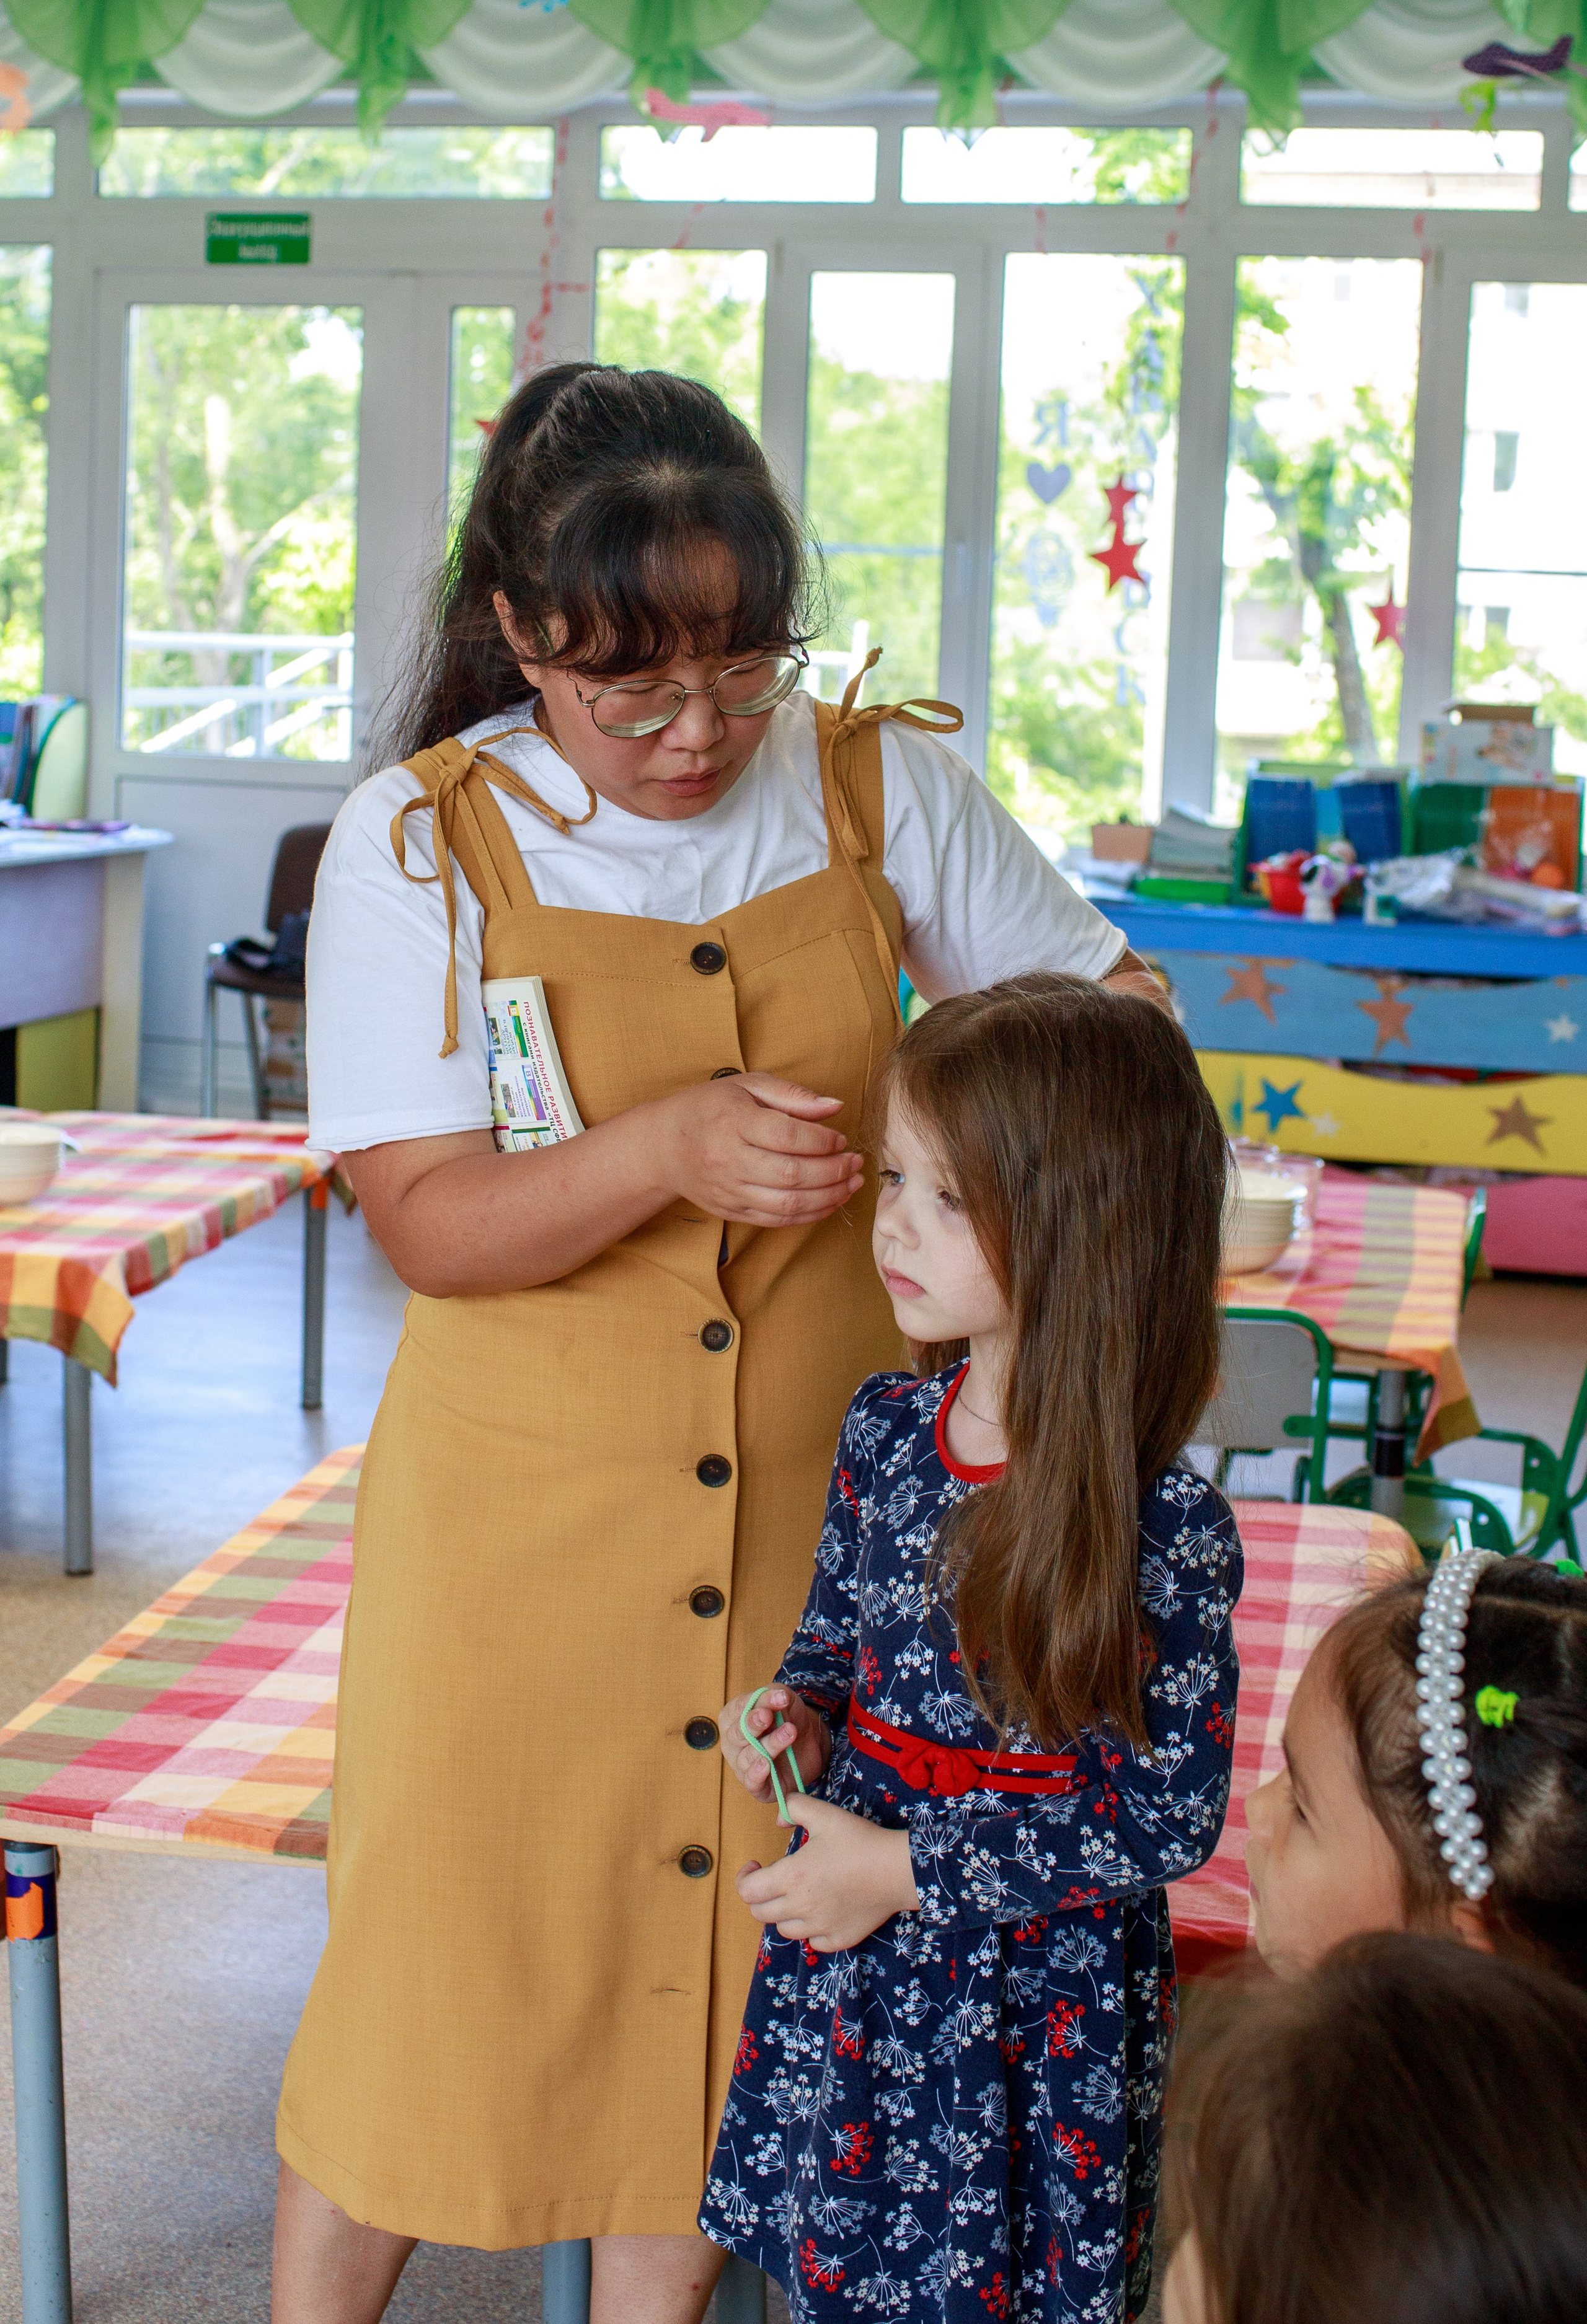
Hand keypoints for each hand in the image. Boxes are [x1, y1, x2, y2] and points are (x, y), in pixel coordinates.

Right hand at [652, 1075, 864, 1227]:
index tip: (840, 1138)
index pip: (786, 1136)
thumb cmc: (710, 1108)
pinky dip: (810, 1214)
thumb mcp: (747, 1086)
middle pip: (792, 1174)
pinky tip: (830, 1200)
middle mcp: (729, 1160)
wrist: (664, 1146)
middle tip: (855, 1163)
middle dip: (833, 1171)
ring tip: (852, 1183)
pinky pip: (778, 1220)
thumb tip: (835, 1107)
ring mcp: (729, 1190)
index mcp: (732, 1121)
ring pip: (788, 1203)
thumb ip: (792, 1095)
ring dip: (829, 1197)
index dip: (822, 1141)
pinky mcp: (732, 1211)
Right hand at [720, 1685, 831, 1803]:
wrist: (808, 1744)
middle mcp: (732, 1743)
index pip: (738, 1709)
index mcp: (733, 1718)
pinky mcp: (757, 1786)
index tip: (779, 1698)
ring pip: (748, 1757)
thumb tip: (779, 1696)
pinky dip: (757, 1774)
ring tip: (789, 1733)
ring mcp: (742, 1766)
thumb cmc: (787, 1719)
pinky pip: (752, 1782)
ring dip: (769, 1745)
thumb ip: (778, 1695)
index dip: (755, 1703)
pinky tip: (766, 1764)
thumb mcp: (785, 1701)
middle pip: (737, 1734)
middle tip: (768, 1716)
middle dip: (753, 1724)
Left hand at [735, 1795, 919, 1952]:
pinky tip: (822, 1910)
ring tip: (799, 1895)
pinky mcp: (839, 1940)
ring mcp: (819, 1927)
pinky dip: (811, 1930)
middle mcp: (800, 1907)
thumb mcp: (825, 1814)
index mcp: (792, 1877)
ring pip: (784, 1930)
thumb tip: (778, 1819)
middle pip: (760, 1914)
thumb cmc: (859, 1841)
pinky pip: (813, 1942)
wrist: (897, 1869)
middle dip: (761, 1896)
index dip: (744, 1877)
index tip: (757, 1866)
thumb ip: (794, 1807)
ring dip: (784, 1913)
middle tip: (775, 1880)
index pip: (747, 1891)